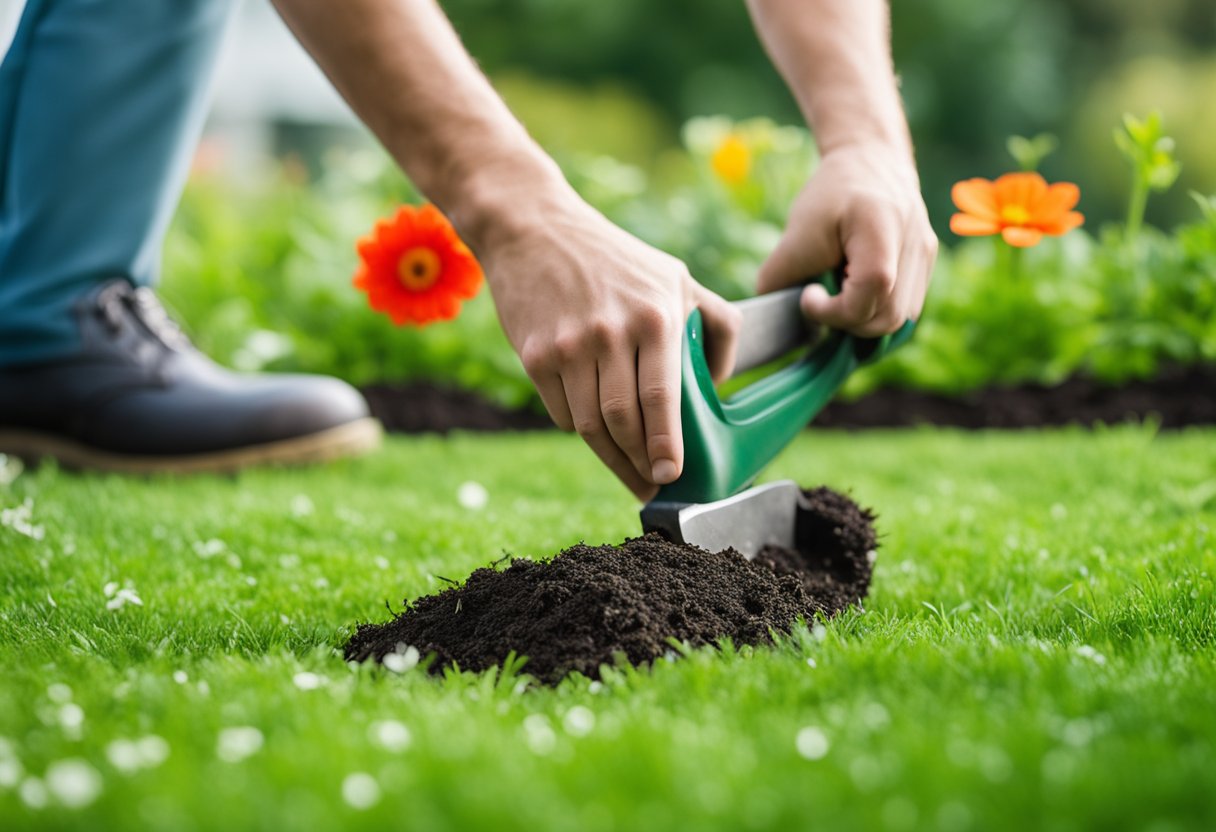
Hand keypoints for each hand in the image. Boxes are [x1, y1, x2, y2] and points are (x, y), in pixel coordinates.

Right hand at [480, 193, 740, 500]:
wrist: (534, 229)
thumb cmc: (616, 258)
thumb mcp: (676, 275)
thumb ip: (716, 323)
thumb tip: (722, 382)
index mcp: (654, 315)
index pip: (662, 398)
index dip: (667, 446)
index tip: (672, 475)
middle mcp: (611, 333)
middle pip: (624, 423)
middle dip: (640, 464)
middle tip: (654, 485)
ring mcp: (568, 347)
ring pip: (591, 427)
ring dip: (612, 458)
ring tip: (630, 470)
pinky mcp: (535, 356)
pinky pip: (563, 414)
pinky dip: (582, 428)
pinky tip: (597, 427)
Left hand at [756, 142, 936, 335]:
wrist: (871, 161)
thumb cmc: (832, 194)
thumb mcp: (797, 230)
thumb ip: (780, 275)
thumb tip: (771, 315)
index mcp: (883, 230)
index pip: (871, 290)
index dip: (835, 310)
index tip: (808, 296)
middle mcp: (916, 246)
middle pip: (888, 317)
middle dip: (847, 321)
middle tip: (821, 300)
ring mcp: (926, 258)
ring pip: (899, 320)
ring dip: (862, 319)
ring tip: (839, 293)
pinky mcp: (927, 266)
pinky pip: (904, 308)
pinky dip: (876, 311)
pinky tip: (856, 291)